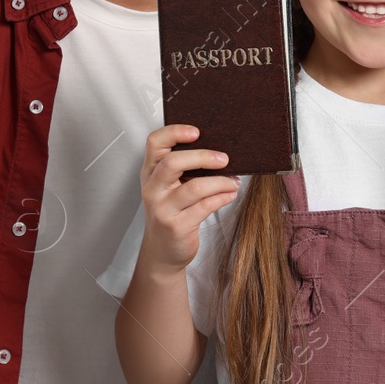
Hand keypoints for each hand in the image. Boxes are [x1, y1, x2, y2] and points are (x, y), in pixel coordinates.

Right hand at [137, 124, 240, 275]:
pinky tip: (230, 194)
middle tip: (224, 158)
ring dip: (220, 182)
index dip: (174, 132)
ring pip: (194, 187)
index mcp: (150, 173)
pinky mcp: (177, 226)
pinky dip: (222, 197)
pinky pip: (205, 206)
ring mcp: (163, 208)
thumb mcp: (168, 188)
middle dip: (203, 157)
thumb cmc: (170, 213)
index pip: (155, 143)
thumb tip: (217, 151)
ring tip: (233, 181)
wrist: (162, 252)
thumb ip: (183, 169)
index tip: (196, 132)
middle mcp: (153, 189)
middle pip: (173, 162)